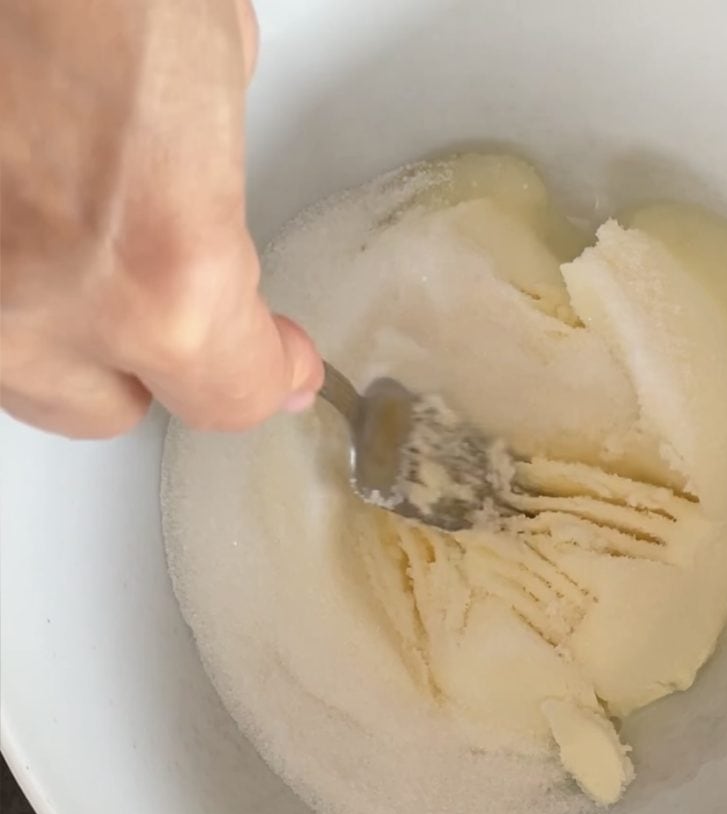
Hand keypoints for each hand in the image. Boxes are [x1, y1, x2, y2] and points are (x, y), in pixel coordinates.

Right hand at [0, 0, 323, 438]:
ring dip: (62, 330)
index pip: (226, 398)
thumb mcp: (207, 69)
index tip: (279, 362)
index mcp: (164, 272)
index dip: (262, 376)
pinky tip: (25, 209)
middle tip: (167, 294)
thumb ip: (217, 199)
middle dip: (149, 360)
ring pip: (20, 373)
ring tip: (82, 241)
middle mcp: (41, 306)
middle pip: (108, 409)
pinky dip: (5, 276)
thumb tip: (223, 260)